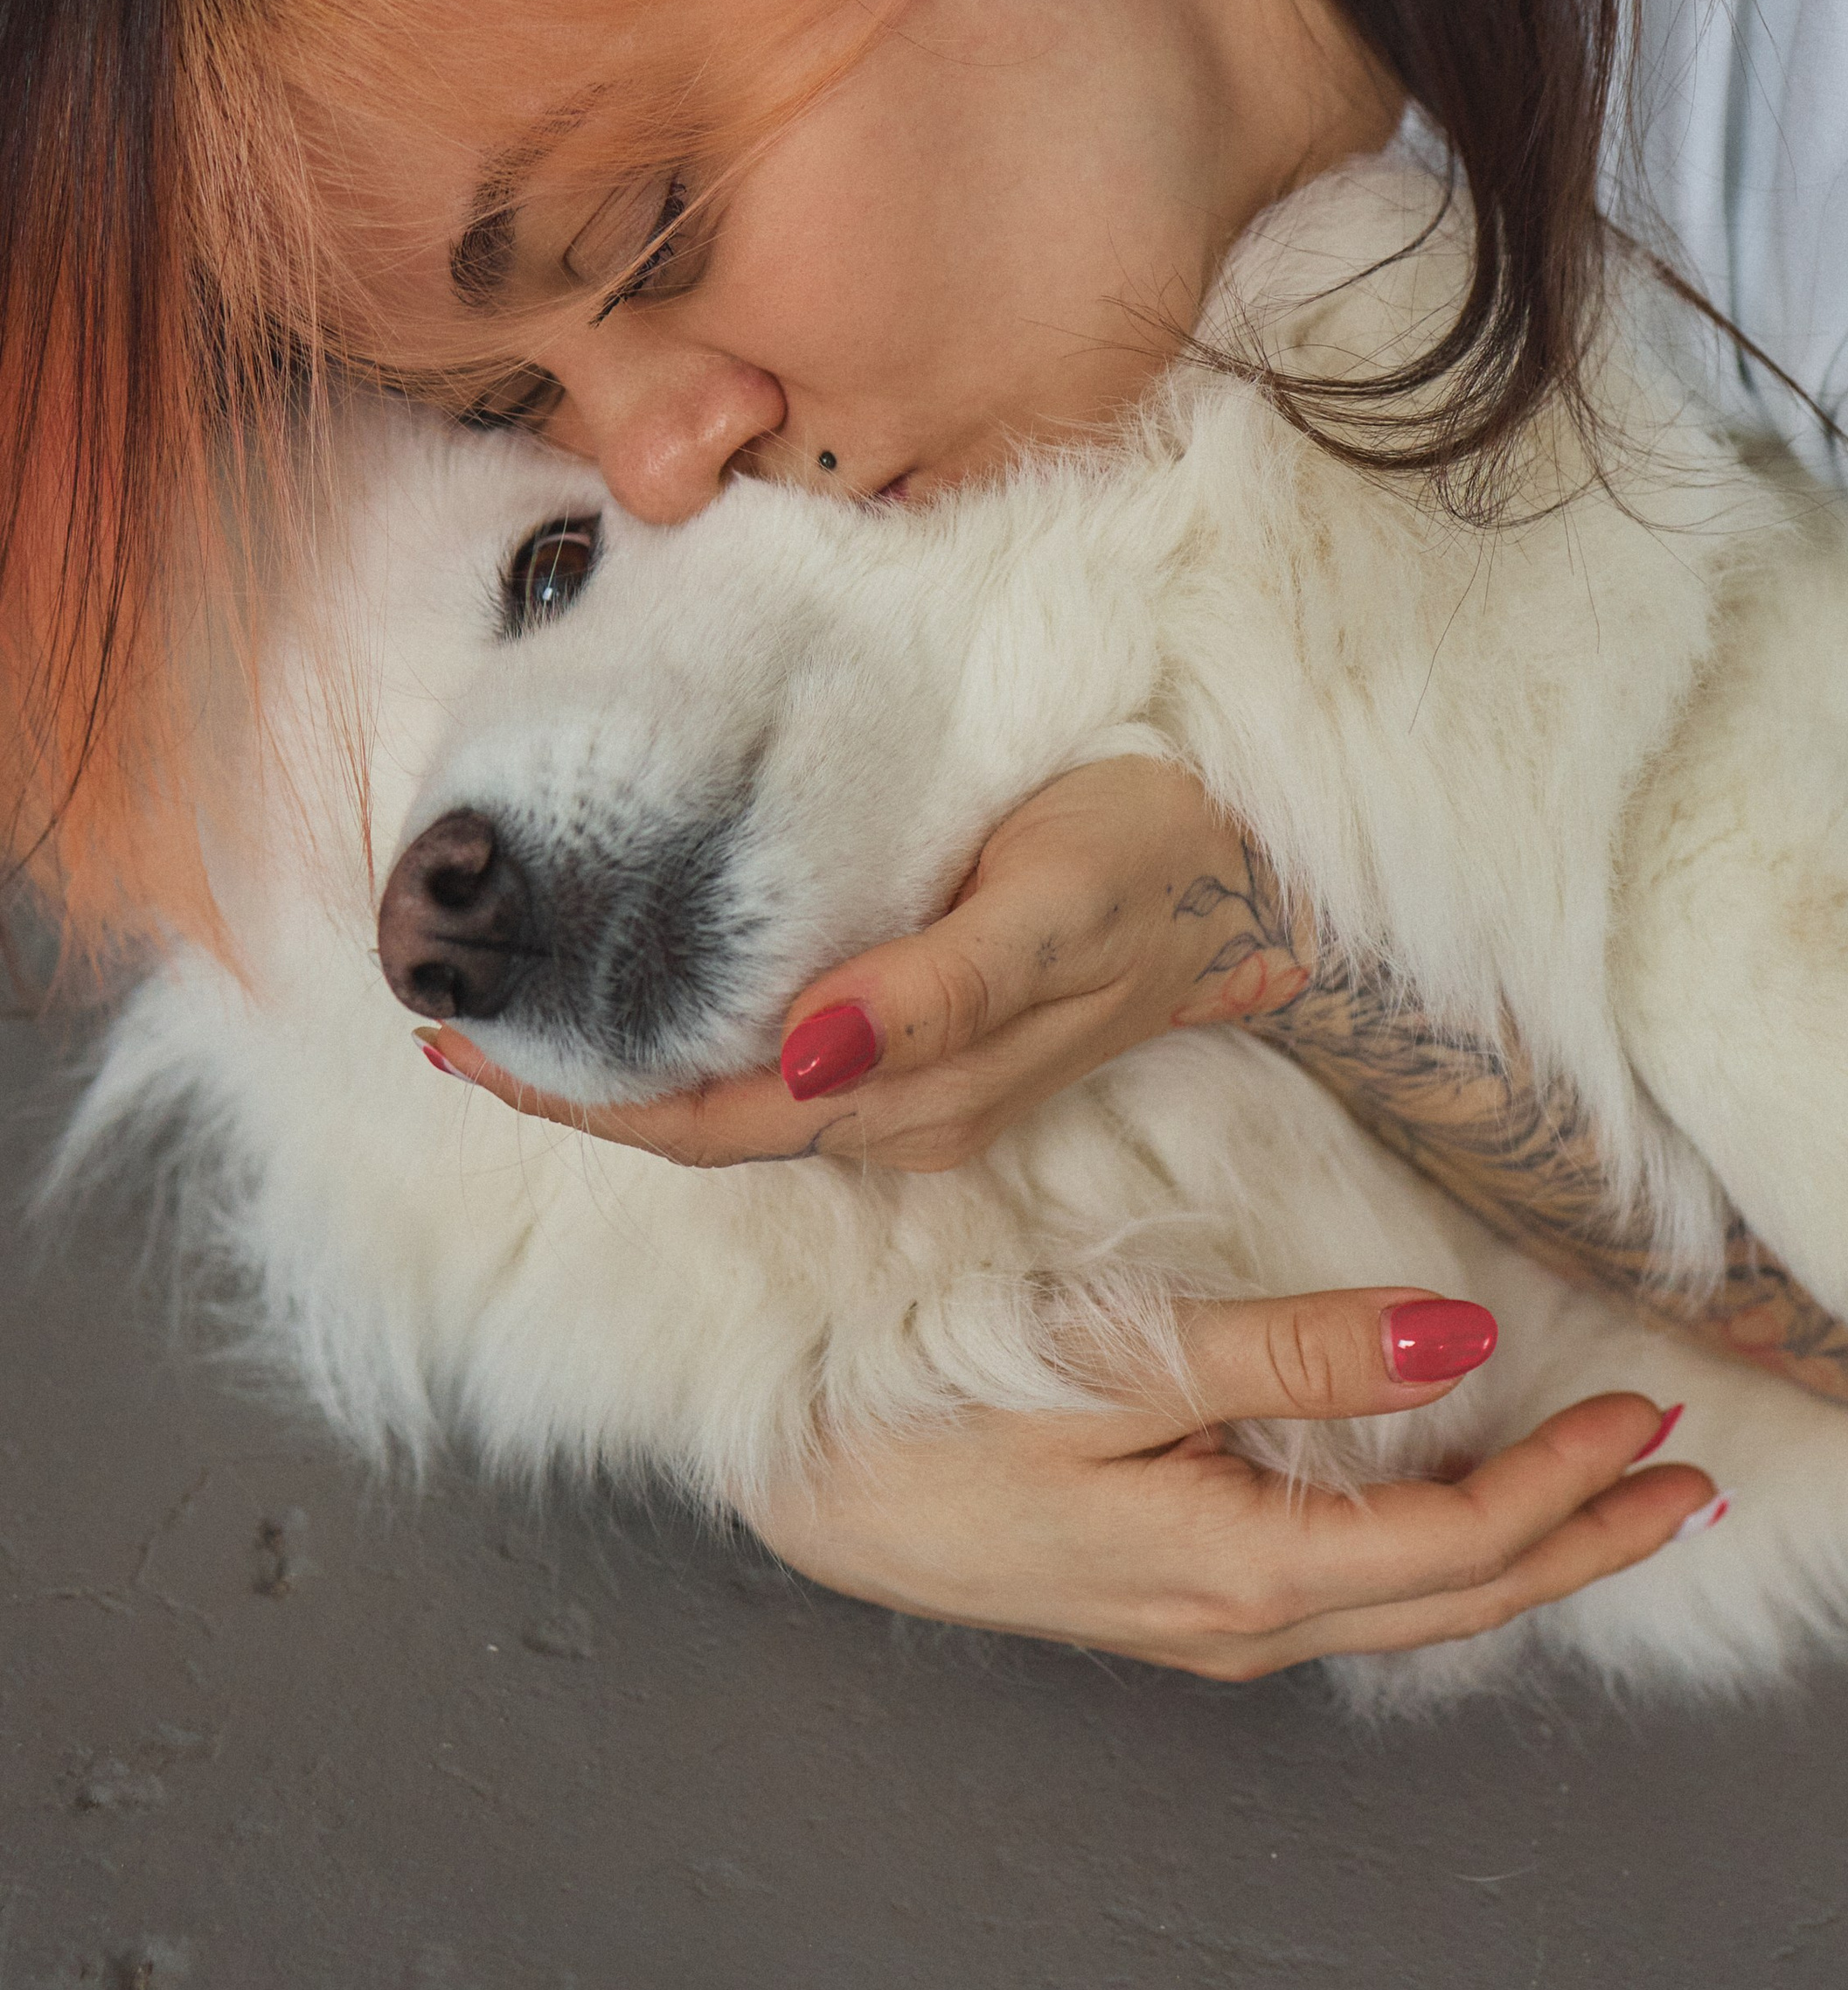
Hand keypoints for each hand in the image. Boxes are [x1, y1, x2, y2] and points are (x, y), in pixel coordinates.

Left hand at [423, 756, 1297, 1170]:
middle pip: (700, 1126)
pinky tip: (643, 990)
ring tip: (516, 1003)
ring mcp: (917, 1092)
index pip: (705, 1122)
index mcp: (915, 1099)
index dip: (582, 1098)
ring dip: (623, 1067)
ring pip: (734, 1103)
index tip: (466, 1049)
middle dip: (573, 1087)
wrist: (1256, 880)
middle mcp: (901, 1118)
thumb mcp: (1052, 907)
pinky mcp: (930, 1048)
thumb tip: (806, 1057)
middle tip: (450, 1015)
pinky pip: (778, 1065)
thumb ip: (939, 992)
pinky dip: (690, 1037)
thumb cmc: (1152, 864)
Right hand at [748, 1284, 1723, 1675]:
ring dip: (1522, 1552)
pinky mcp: (1175, 1602)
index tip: (1654, 1419)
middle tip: (1686, 1478)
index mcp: (1244, 1569)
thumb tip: (1462, 1344)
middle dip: (1584, 1541)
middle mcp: (1242, 1622)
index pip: (1460, 1542)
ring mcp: (1206, 1626)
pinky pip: (1349, 1593)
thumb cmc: (941, 1407)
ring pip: (1411, 1605)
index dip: (1569, 1487)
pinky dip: (1439, 1554)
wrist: (805, 1480)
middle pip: (1459, 1597)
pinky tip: (1457, 1514)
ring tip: (1610, 1497)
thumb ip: (1297, 1351)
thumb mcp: (1121, 1360)